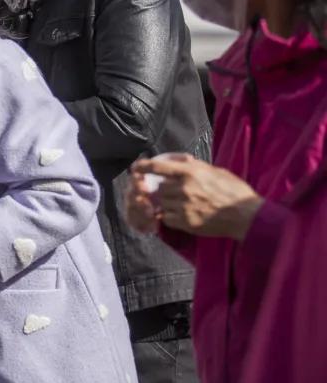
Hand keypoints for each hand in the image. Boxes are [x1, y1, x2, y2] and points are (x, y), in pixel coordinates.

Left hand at [131, 154, 263, 239]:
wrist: (247, 216)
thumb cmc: (234, 191)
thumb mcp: (216, 171)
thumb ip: (196, 166)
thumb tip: (180, 160)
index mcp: (191, 172)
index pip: (158, 167)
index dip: (143, 166)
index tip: (135, 167)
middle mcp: (183, 188)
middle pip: (158, 187)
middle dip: (162, 190)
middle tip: (172, 193)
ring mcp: (183, 206)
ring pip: (161, 203)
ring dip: (166, 204)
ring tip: (180, 204)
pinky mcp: (186, 222)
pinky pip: (167, 218)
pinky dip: (169, 217)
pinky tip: (181, 215)